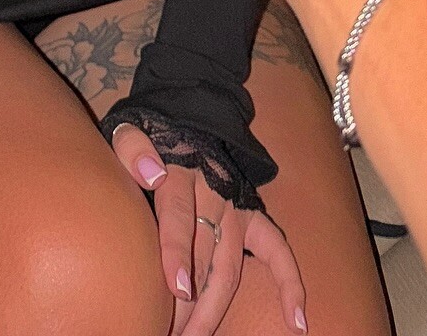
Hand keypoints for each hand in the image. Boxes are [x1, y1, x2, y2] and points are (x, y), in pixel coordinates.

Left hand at [113, 124, 305, 333]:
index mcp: (180, 173)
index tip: (178, 288)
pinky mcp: (252, 213)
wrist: (189, 112)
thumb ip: (134, 148)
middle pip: (202, 255)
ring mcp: (235, 207)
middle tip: (169, 332)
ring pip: (230, 266)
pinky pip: (276, 250)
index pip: (179, 216)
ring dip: (215, 307)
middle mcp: (212, 193)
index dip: (176, 252)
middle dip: (186, 301)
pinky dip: (289, 283)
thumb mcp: (131, 130)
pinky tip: (295, 320)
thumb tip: (152, 174)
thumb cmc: (152, 133)